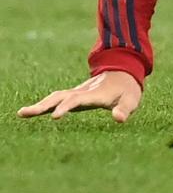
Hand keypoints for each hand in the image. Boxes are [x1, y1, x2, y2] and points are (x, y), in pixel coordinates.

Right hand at [17, 71, 142, 122]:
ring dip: (39, 105)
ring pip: (55, 97)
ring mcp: (76, 93)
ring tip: (22, 113)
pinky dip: (44, 105)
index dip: (66, 106)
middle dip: (44, 105)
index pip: (77, 100)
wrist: (123, 73)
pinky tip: (31, 112)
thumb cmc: (128, 90)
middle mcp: (82, 92)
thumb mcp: (131, 100)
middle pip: (59, 97)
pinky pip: (56, 100)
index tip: (54, 116)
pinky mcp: (74, 96)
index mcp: (95, 94)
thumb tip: (119, 119)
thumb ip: (125, 109)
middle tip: (26, 113)